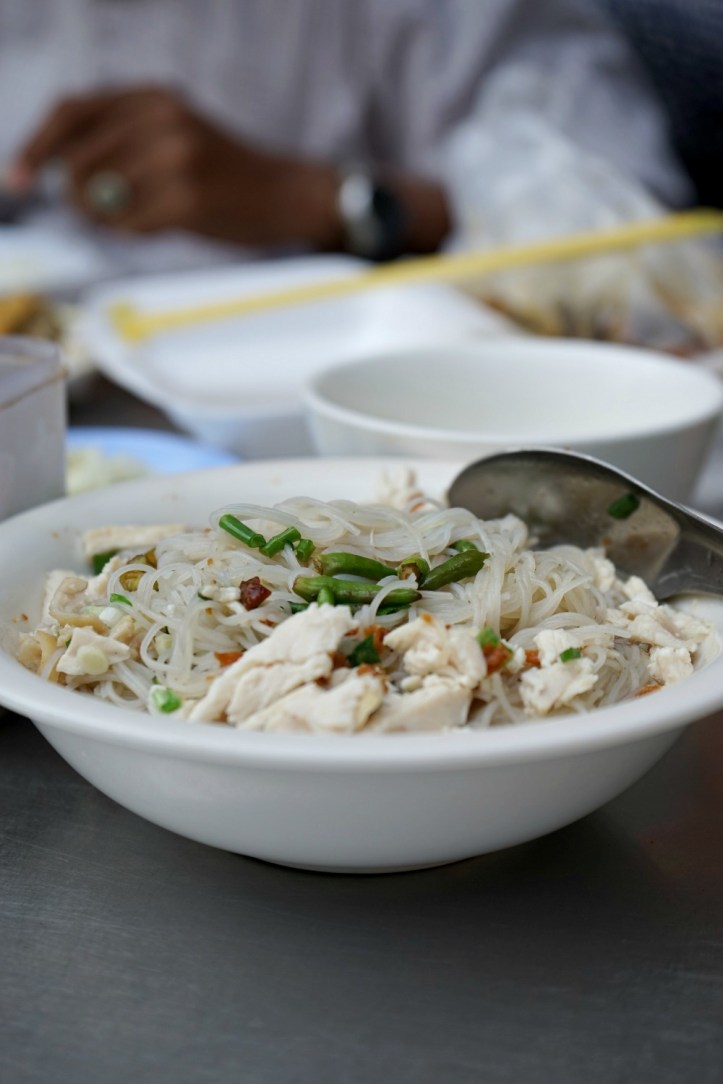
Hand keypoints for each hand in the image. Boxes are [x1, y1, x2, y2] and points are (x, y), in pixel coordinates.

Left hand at [11, 86, 341, 245]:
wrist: (287, 194)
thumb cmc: (226, 175)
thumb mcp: (174, 136)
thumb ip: (122, 144)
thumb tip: (59, 172)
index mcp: (154, 97)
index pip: (72, 113)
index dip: (38, 147)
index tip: (18, 178)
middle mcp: (162, 118)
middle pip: (78, 160)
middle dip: (75, 195)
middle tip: (93, 214)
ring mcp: (176, 157)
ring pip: (100, 198)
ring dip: (108, 218)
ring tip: (142, 218)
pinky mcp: (187, 198)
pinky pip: (130, 225)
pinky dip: (136, 233)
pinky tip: (165, 225)